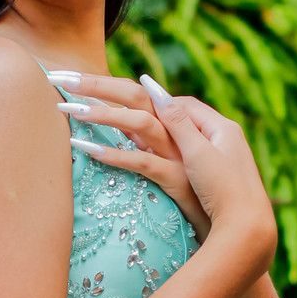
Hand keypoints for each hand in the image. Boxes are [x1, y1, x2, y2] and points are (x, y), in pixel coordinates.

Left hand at [51, 71, 209, 239]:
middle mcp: (176, 132)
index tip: (68, 78)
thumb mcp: (165, 157)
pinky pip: (143, 162)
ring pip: (140, 123)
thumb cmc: (196, 189)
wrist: (235, 220)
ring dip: (103, 114)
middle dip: (97, 84)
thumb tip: (115, 121)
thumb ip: (144, 137)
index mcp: (171, 122)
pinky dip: (115, 155)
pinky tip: (87, 150)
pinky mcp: (177, 178)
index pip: (135, 91)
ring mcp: (178, 154)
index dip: (101, 82)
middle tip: (61, 77)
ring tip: (68, 109)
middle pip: (136, 95)